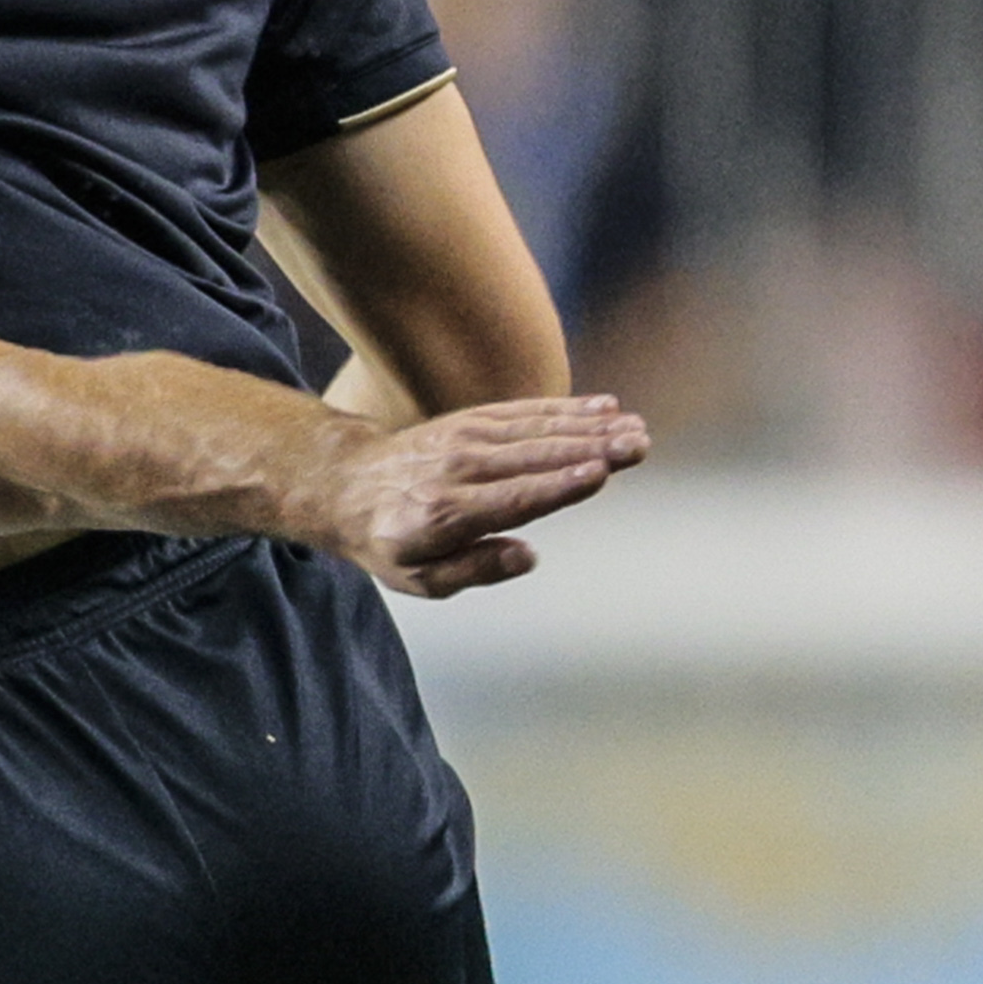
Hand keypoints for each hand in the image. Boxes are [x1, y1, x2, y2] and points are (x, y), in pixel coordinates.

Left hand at [304, 397, 646, 598]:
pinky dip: (565, 407)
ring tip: (634, 426)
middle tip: (638, 445)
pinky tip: (604, 406)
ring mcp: (465, 438)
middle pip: (534, 457)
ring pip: (536, 429)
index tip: (599, 473)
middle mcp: (459, 469)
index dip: (558, 485)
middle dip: (590, 449)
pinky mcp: (471, 420)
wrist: (344, 484)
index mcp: (448, 513)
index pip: (514, 498)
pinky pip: (524, 411)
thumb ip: (475, 570)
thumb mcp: (420, 578)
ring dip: (589, 426)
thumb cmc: (389, 539)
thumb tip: (526, 556)